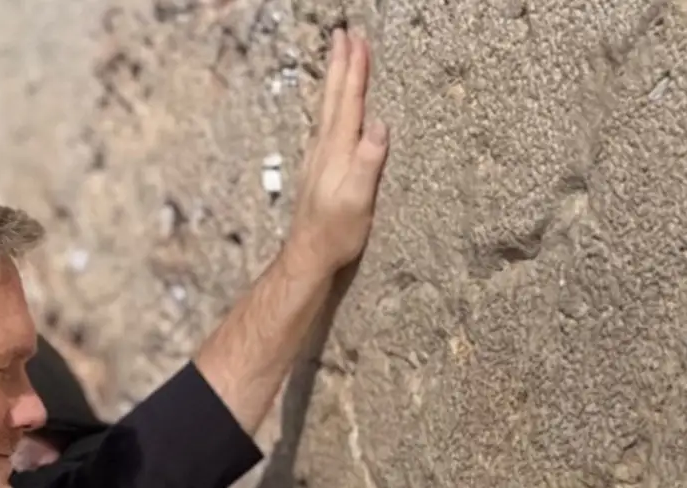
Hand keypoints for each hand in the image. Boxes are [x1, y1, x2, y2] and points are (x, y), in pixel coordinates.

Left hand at [283, 27, 389, 276]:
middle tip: (343, 33)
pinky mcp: (319, 168)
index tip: (357, 39)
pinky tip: (332, 106)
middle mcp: (325, 148)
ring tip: (339, 57)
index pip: (349, 101)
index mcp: (338, 150)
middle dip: (341, 63)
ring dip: (334, 79)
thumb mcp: (358, 200)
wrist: (307, 256)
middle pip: (334, 97)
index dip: (354, 70)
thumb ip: (367, 162)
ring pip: (328, 107)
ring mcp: (319, 157)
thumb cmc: (336, 233)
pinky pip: (327, 123)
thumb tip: (378, 125)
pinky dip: (332, 104)